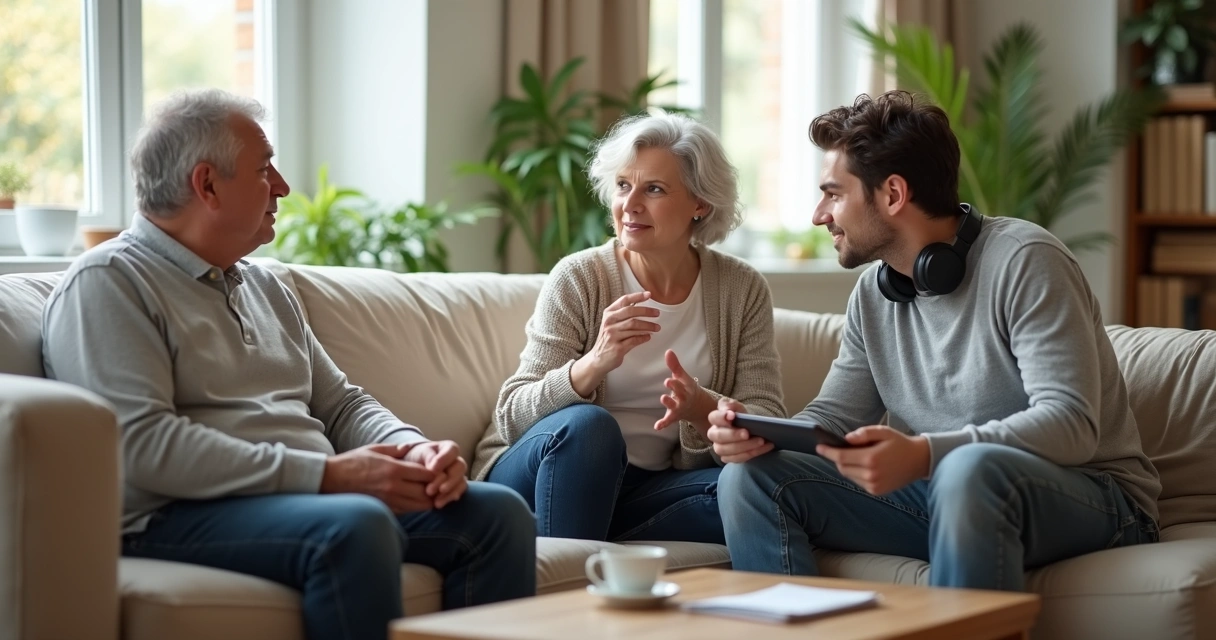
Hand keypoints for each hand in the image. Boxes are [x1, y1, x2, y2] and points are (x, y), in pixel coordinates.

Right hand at [320, 443, 435, 512]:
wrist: (332, 480)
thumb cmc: (353, 462)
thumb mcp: (375, 449)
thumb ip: (396, 449)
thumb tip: (410, 447)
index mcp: (394, 470)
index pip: (427, 475)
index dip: (435, 474)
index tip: (435, 471)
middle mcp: (394, 487)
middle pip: (427, 493)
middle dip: (434, 489)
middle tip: (435, 484)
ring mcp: (389, 501)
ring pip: (419, 506)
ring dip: (426, 500)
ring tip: (425, 493)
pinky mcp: (384, 510)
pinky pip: (406, 511)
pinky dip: (413, 507)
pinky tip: (412, 500)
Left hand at [403, 440, 468, 507]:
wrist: (411, 470)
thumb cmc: (416, 458)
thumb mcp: (419, 454)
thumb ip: (428, 457)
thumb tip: (433, 468)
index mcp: (448, 448)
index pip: (452, 451)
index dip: (444, 460)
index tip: (432, 469)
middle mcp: (456, 461)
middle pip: (460, 467)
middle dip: (448, 480)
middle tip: (431, 490)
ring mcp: (457, 475)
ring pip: (461, 482)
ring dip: (449, 492)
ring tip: (436, 501)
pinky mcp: (456, 487)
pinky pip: (458, 493)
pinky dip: (448, 499)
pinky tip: (438, 504)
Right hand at [571, 291, 660, 394]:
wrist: (597, 359)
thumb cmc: (608, 340)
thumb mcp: (610, 324)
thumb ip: (622, 315)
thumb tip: (641, 307)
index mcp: (608, 314)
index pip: (624, 300)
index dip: (637, 296)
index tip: (649, 294)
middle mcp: (609, 322)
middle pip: (631, 312)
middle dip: (646, 311)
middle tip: (657, 313)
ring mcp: (612, 335)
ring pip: (634, 326)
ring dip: (648, 326)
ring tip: (657, 327)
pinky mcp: (617, 347)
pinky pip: (634, 340)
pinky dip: (643, 338)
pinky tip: (648, 337)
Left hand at [654, 349, 712, 432]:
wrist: (698, 406)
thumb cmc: (687, 388)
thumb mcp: (682, 377)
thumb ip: (674, 365)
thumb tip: (668, 351)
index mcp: (686, 386)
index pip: (681, 383)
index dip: (675, 382)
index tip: (668, 379)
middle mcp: (684, 397)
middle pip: (680, 393)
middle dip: (675, 388)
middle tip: (668, 382)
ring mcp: (679, 407)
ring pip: (674, 406)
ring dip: (668, 403)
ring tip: (663, 398)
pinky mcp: (674, 416)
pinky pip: (669, 421)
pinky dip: (663, 424)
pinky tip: (657, 427)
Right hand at [706, 397, 773, 462]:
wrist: (750, 428)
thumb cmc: (742, 417)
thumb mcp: (739, 407)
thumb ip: (732, 405)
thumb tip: (728, 409)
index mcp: (716, 419)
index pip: (714, 417)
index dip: (722, 417)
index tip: (733, 416)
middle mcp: (714, 435)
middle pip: (719, 436)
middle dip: (733, 435)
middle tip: (747, 433)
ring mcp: (720, 448)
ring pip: (727, 450)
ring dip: (745, 446)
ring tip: (761, 441)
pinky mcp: (728, 458)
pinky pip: (737, 459)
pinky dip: (752, 453)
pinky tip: (765, 447)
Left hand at [816, 426, 929, 494]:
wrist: (919, 461)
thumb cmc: (899, 443)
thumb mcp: (883, 431)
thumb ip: (863, 434)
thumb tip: (846, 439)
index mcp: (872, 459)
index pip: (841, 457)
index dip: (828, 452)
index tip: (819, 447)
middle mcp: (871, 475)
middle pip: (842, 467)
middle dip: (836, 458)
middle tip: (837, 448)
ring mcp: (874, 485)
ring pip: (849, 475)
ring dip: (846, 466)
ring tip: (853, 456)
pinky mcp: (876, 491)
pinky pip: (858, 481)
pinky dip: (855, 473)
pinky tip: (863, 465)